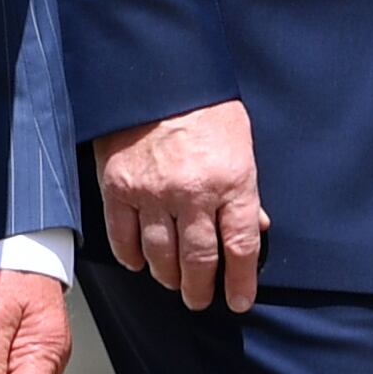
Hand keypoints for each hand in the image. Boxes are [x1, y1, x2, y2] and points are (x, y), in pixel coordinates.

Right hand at [93, 98, 266, 310]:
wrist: (157, 73)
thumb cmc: (205, 107)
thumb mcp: (241, 145)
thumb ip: (245, 191)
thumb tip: (253, 229)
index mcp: (231, 181)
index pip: (240, 247)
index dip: (241, 281)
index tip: (239, 300)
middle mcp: (193, 193)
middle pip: (199, 261)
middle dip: (201, 289)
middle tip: (200, 299)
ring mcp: (153, 193)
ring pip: (161, 256)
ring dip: (169, 277)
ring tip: (173, 282)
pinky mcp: (120, 187)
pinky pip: (124, 238)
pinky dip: (132, 257)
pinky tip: (139, 262)